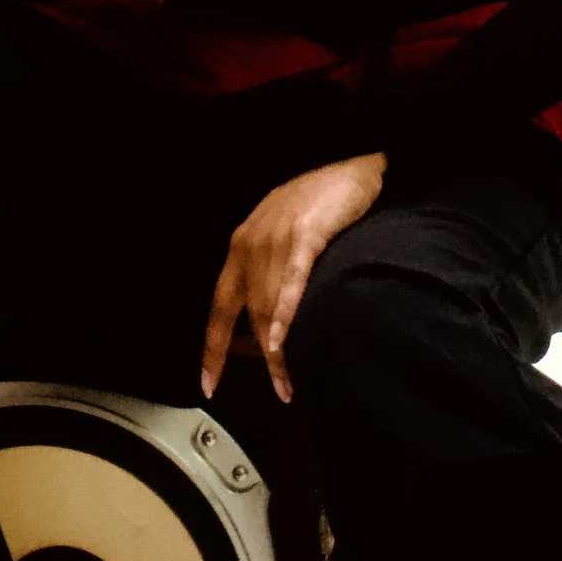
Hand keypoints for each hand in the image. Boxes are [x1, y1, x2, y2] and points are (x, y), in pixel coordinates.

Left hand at [200, 152, 385, 404]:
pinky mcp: (305, 235)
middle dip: (257, 358)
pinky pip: (291, 281)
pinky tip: (279, 340)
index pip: (220, 306)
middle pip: (245, 312)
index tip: (208, 382)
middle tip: (275, 389)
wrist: (353, 171)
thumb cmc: (320, 203)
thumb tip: (266, 323)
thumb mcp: (284, 237)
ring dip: (276, 350)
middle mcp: (251, 244)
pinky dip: (283, 313)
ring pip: (267, 305)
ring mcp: (276, 239)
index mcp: (242, 246)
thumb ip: (271, 274)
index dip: (214, 347)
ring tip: (287, 382)